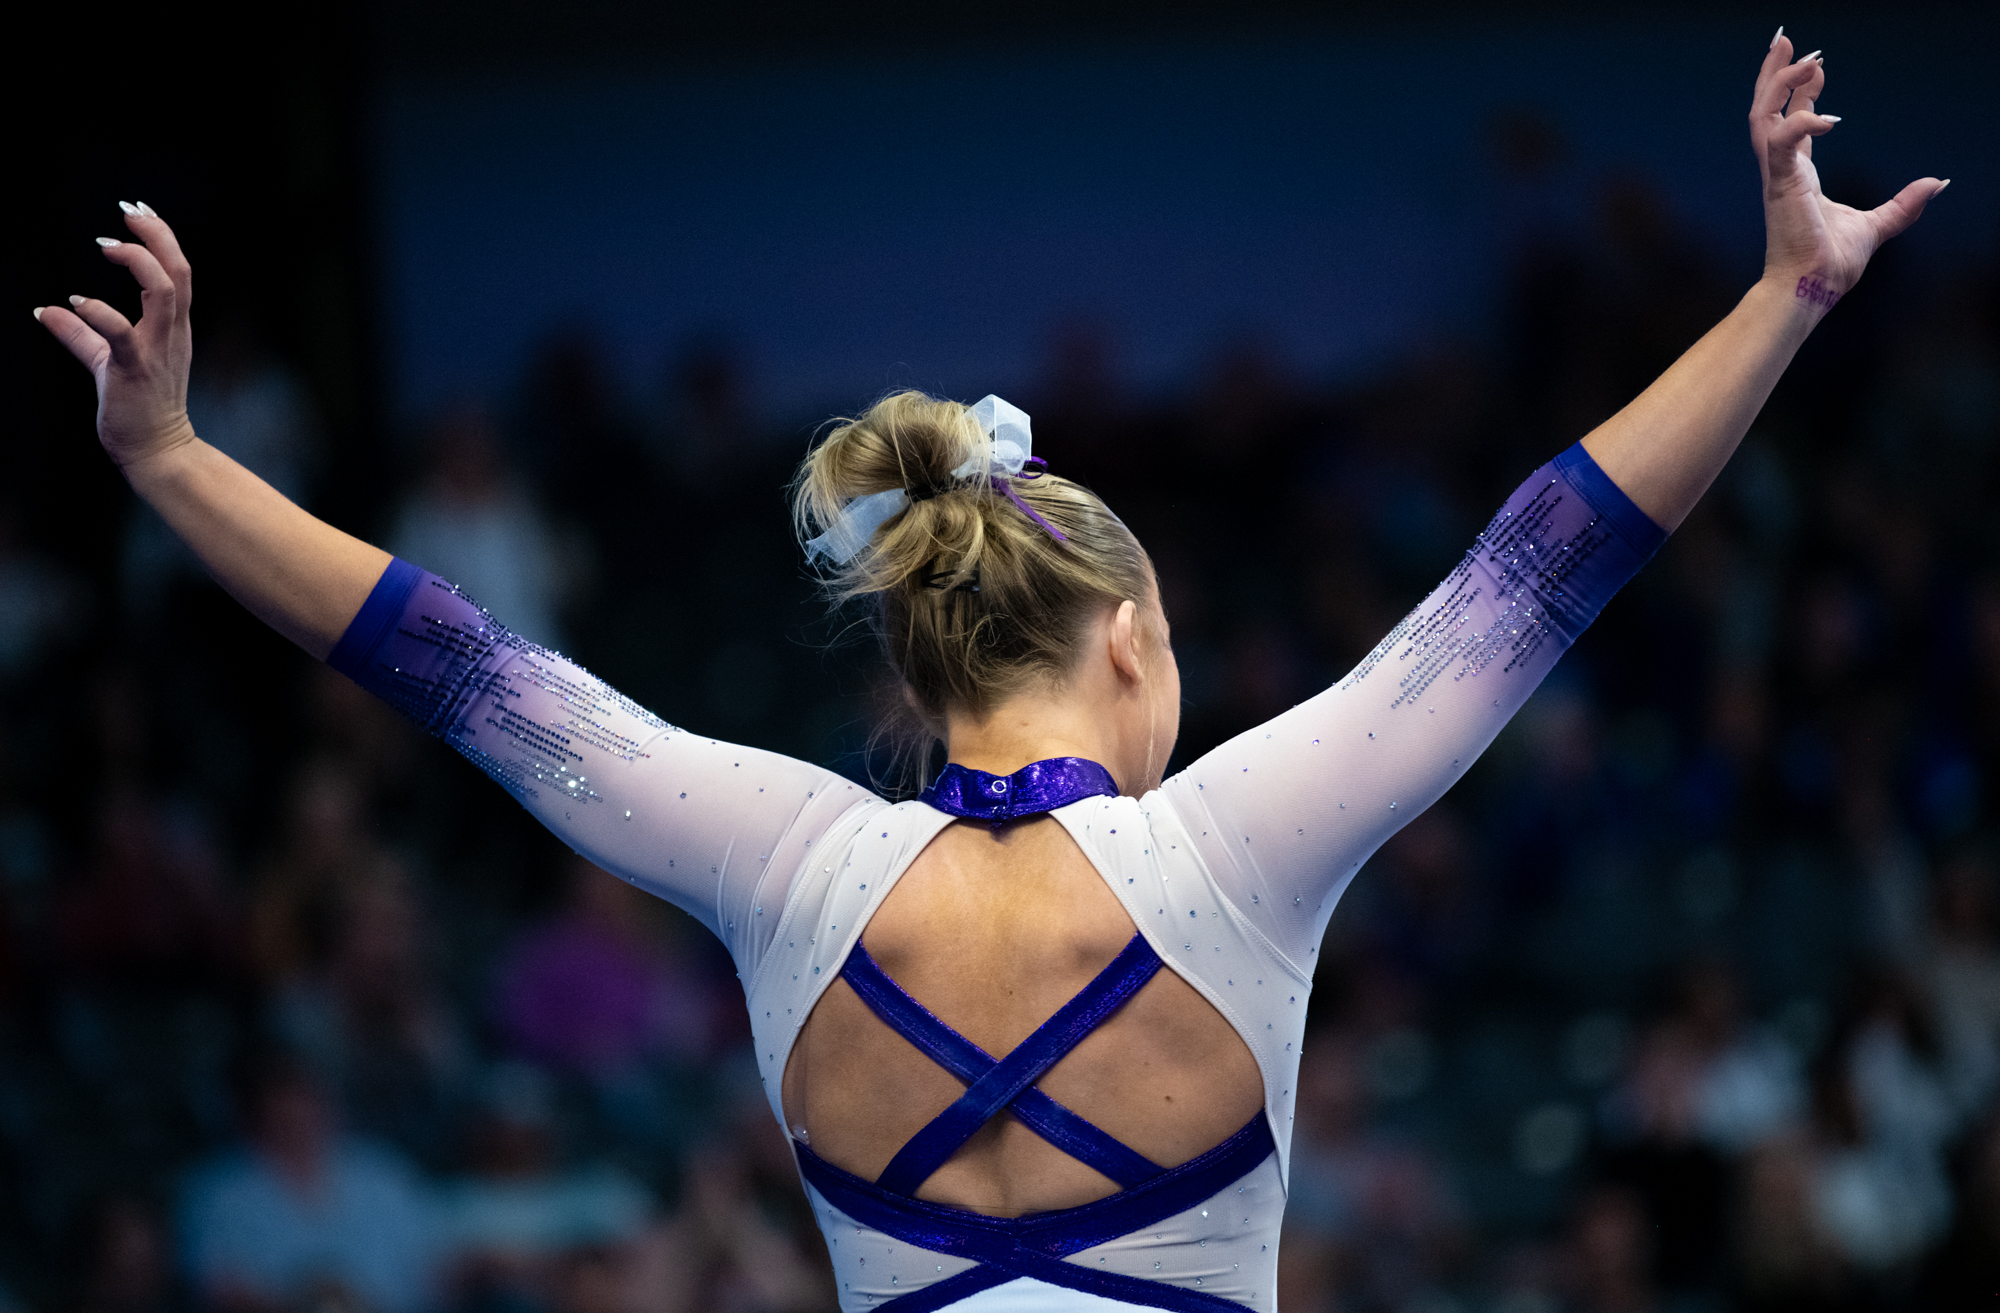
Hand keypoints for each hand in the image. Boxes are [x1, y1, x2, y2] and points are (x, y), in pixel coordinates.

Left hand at [34, 204, 197, 467]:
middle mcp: (172, 333)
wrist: (158, 449)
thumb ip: (81, 333)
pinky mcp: (136, 368)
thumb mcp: (110, 362)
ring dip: (138, 261)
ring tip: (108, 245)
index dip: (161, 237)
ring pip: (165, 292)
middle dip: (157, 235)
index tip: (138, 212)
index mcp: (173, 328)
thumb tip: (46, 309)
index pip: (178, 271)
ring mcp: (158, 350)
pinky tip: (75, 302)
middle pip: (179, 271)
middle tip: (128, 211)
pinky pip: (122, 332)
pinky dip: (97, 311)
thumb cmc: (140, 407)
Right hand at [1752, 32, 1945, 311]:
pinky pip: (1781, 141)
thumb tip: (1938, 183)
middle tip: (1787, 40)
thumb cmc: (1830, 265)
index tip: (1816, 67)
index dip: (1801, 93)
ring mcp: (1776, 176)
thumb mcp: (1877, 226)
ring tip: (1801, 57)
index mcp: (1796, 177)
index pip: (1792, 124)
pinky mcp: (1779, 184)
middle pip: (1766, 111)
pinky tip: (1827, 115)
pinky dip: (1800, 121)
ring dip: (1777, 83)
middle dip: (1775, 74)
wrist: (1812, 288)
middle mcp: (1781, 171)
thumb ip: (1904, 204)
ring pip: (1762, 116)